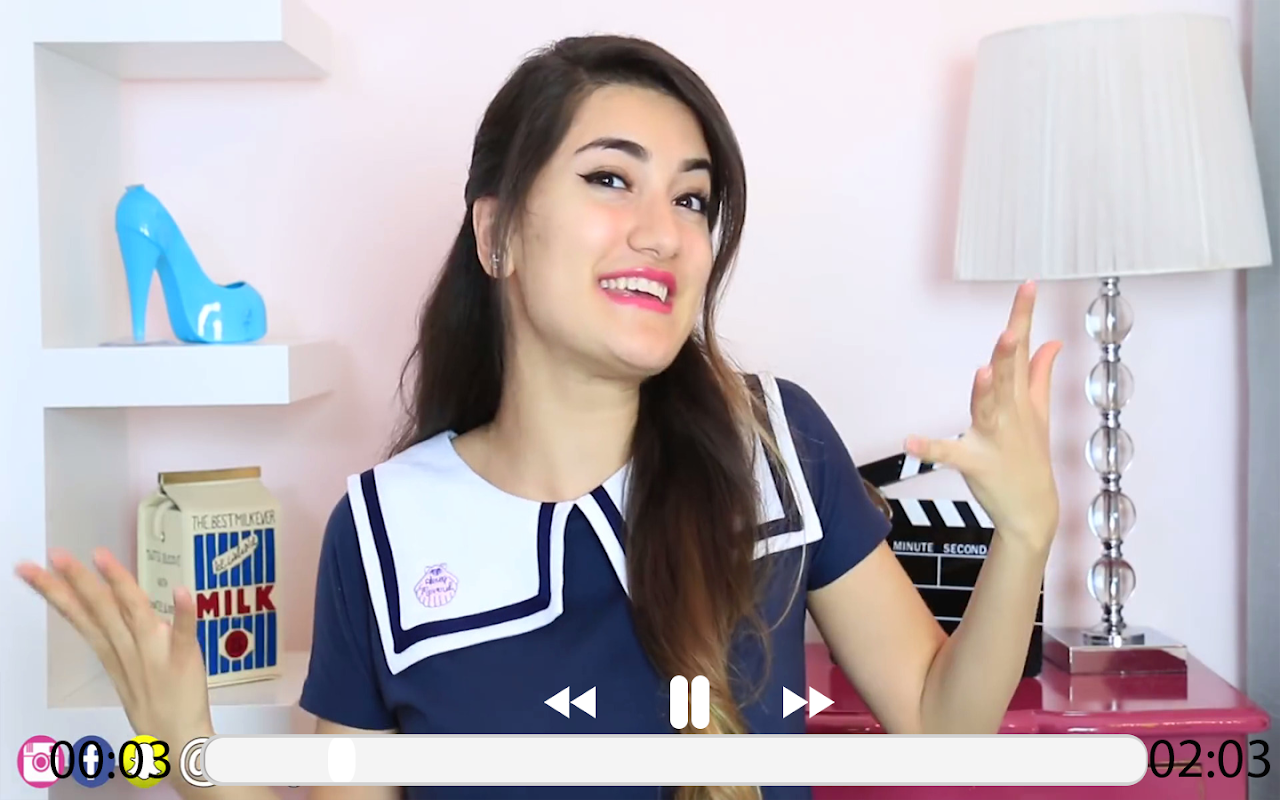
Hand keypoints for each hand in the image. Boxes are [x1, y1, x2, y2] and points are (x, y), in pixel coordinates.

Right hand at [15, 547, 214, 744]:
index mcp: (112, 652)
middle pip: (98, 611)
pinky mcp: (183, 660)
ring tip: (101, 556)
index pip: (80, 616)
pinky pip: (183, 633)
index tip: (32, 569)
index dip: (56, 592)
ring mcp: (155, 654)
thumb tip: (117, 605)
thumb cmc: (154, 706)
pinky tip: (182, 590)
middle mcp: (128, 651)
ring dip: (119, 584)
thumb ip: (121, 638)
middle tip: (53, 555)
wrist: (177, 741)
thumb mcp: (126, 669)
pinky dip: (183, 613)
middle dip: (75, 582)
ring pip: (133, 614)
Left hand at [905, 281, 1061, 549]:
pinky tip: (910, 441)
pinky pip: (950, 454)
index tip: (1029, 285)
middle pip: (1009, 377)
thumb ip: (1040, 376)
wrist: (1033, 511)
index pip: (1023, 350)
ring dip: (985, 393)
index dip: (1024, 317)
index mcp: (1021, 398)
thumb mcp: (1039, 414)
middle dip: (1010, 353)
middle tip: (1011, 329)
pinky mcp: (975, 463)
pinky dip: (930, 449)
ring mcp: (994, 439)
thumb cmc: (1031, 458)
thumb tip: (1051, 342)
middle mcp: (1010, 414)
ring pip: (987, 410)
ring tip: (983, 372)